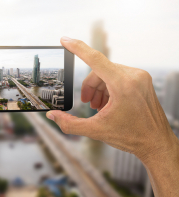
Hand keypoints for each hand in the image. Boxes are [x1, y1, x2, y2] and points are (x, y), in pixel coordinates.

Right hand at [46, 37, 177, 163]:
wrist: (156, 143)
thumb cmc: (132, 137)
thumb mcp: (96, 131)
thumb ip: (70, 124)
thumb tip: (53, 116)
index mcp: (123, 85)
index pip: (95, 59)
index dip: (77, 48)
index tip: (65, 40)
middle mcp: (134, 76)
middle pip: (99, 71)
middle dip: (89, 87)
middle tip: (87, 103)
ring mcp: (140, 77)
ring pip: (107, 73)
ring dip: (98, 88)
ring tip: (98, 107)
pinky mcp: (142, 81)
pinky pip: (118, 77)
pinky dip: (108, 88)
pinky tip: (108, 104)